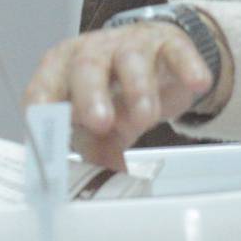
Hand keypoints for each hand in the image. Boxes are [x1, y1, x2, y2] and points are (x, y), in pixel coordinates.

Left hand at [24, 19, 230, 172]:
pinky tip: (197, 82)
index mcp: (63, 72)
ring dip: (138, 88)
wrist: (157, 61)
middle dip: (91, 95)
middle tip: (100, 123)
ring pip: (131, 59)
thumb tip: (90, 196)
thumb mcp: (102, 130)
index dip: (43, 106)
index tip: (45, 129)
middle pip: (86, 67)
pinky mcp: (169, 44)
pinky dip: (187, 66)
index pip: (44, 86)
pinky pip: (178, 52)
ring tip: (146, 118)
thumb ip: (94, 156)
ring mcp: (131, 45)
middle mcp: (92, 52)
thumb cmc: (116, 96)